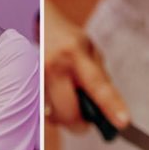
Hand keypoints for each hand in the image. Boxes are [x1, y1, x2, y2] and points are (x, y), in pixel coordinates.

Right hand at [43, 0, 128, 131]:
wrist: (39, 27)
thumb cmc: (67, 39)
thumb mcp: (90, 50)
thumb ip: (100, 78)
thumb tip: (109, 110)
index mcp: (75, 52)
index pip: (97, 84)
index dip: (111, 105)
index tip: (123, 122)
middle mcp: (53, 65)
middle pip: (70, 113)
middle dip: (80, 122)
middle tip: (86, 118)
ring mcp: (36, 78)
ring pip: (55, 117)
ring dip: (65, 116)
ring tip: (68, 98)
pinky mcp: (26, 87)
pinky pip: (43, 113)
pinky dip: (53, 112)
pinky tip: (56, 97)